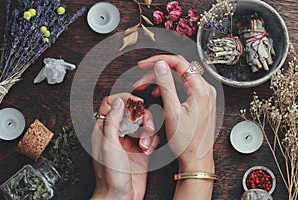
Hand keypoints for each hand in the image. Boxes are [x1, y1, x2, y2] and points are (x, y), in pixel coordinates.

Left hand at [91, 93, 159, 199]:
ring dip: (149, 132)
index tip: (135, 103)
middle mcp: (117, 132)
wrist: (120, 197)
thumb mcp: (108, 145)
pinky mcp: (141, 149)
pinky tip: (148, 151)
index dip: (124, 99)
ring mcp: (130, 140)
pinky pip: (151, 136)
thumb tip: (118, 101)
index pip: (111, 103)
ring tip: (144, 145)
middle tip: (145, 126)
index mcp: (104, 129)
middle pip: (132, 111)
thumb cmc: (110, 175)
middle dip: (142, 116)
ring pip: (144, 123)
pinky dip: (153, 141)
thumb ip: (112, 121)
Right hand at [134, 55, 215, 172]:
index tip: (144, 64)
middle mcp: (205, 89)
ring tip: (147, 87)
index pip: (179, 62)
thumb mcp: (172, 111)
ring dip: (163, 80)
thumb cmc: (186, 141)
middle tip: (142, 79)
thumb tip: (161, 65)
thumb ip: (166, 85)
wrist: (196, 158)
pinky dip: (170, 87)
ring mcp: (204, 95)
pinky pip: (184, 87)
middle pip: (179, 69)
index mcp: (201, 89)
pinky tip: (160, 94)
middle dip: (158, 71)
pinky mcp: (200, 101)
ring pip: (180, 78)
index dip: (159, 60)